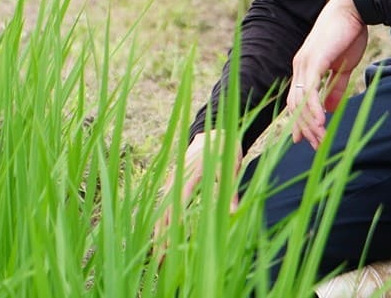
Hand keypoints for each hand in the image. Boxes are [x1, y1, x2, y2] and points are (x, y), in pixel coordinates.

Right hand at [152, 130, 242, 251]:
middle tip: (159, 260)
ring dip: (157, 233)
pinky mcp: (172, 183)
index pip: (179, 200)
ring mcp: (172, 180)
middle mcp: (177, 177)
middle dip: (161, 236)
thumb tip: (235, 213)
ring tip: (156, 257)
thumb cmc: (225, 150)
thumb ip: (231, 191)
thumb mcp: (231, 168)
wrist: (213, 130)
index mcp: (191, 171)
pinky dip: (160, 223)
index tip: (171, 242)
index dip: (174, 221)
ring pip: (161, 210)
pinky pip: (163, 206)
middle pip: (165, 211)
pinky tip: (159, 240)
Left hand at [286, 0, 368, 149]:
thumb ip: (335, 87)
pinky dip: (314, 107)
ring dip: (309, 122)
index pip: (297, 99)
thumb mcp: (343, 66)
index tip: (306, 139)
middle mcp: (300, 65)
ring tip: (320, 139)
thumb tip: (330, 109)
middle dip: (304, 127)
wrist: (353, 10)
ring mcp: (305, 62)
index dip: (300, 120)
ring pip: (301, 100)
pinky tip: (321, 122)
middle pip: (296, 104)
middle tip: (315, 145)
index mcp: (305, 67)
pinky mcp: (314, 60)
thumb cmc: (349, 35)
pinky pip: (311, 89)